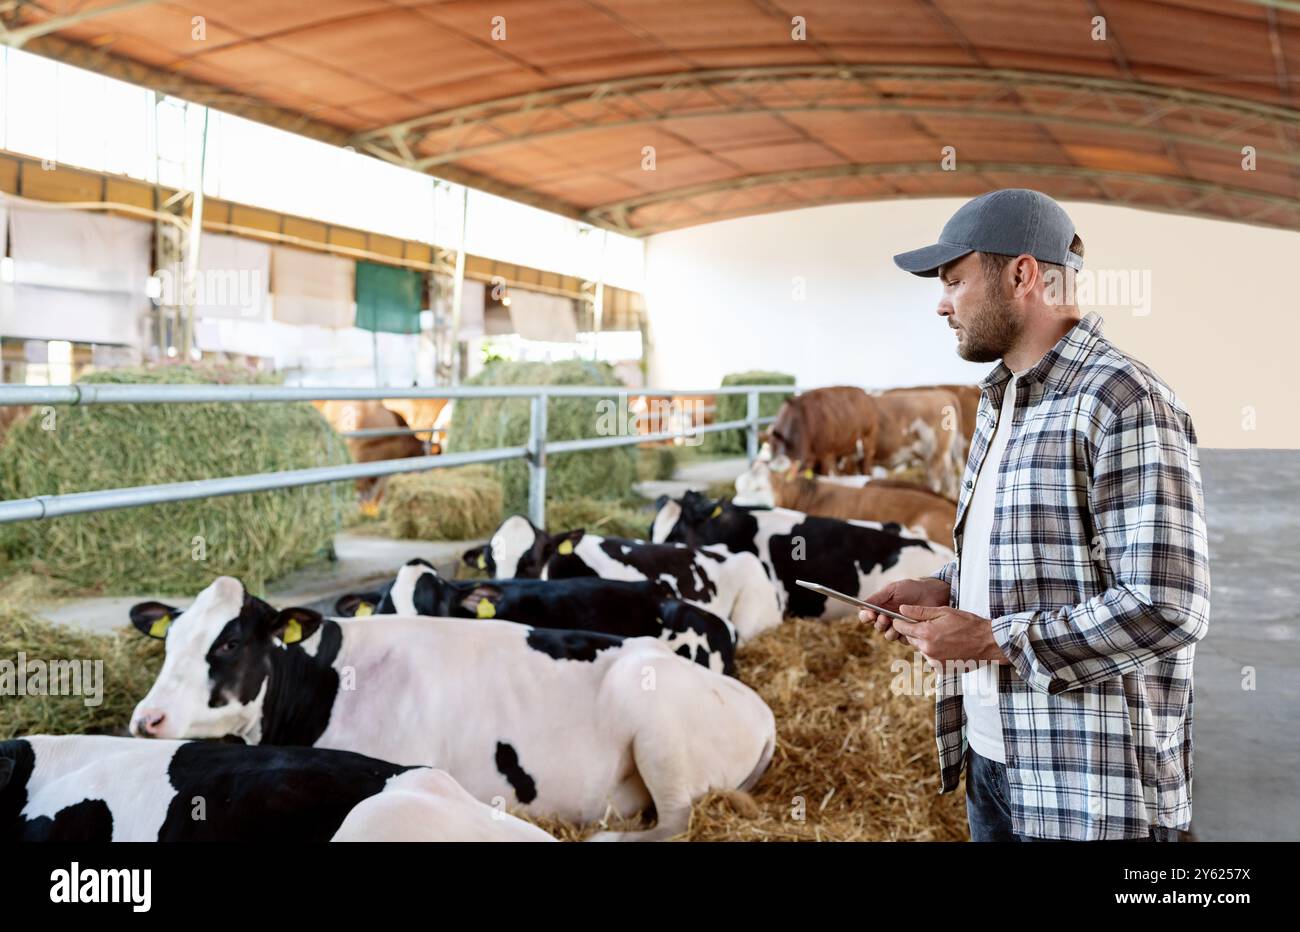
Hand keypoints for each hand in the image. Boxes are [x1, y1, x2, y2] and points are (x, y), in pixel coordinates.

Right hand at [857, 577, 950, 641]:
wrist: (932, 593)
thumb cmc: (911, 588)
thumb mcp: (892, 589)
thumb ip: (878, 597)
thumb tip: (862, 605)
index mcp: (880, 607)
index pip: (866, 616)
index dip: (865, 616)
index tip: (870, 613)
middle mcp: (888, 618)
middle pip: (876, 627)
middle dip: (879, 623)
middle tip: (885, 617)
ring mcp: (899, 627)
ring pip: (888, 635)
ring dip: (890, 630)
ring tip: (896, 623)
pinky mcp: (910, 633)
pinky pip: (903, 639)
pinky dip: (903, 634)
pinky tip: (908, 627)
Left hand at [889, 604, 1008, 664]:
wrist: (987, 642)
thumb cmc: (967, 624)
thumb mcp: (943, 612)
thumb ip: (920, 611)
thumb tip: (901, 609)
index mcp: (926, 633)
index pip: (901, 628)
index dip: (901, 621)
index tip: (905, 618)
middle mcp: (927, 649)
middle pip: (910, 638)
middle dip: (916, 631)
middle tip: (932, 625)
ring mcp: (933, 661)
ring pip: (920, 648)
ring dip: (926, 642)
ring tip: (943, 635)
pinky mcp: (940, 668)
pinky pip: (930, 657)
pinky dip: (934, 651)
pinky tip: (947, 646)